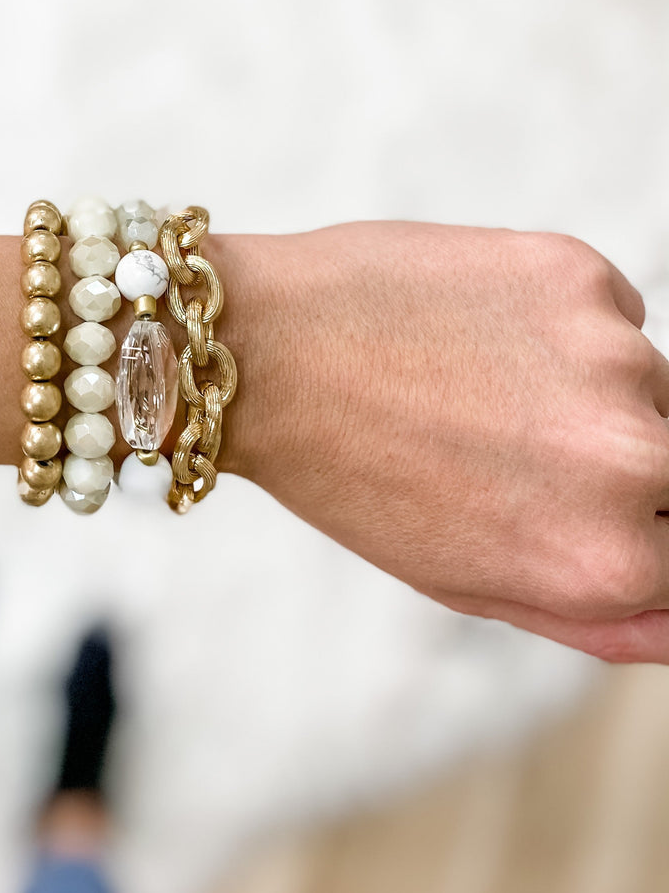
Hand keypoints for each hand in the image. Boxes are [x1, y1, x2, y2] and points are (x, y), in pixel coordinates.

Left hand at [235, 222, 668, 661]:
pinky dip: (560, 325)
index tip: (559, 501)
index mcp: (606, 561)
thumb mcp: (464, 579)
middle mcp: (630, 461)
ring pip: (647, 382)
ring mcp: (612, 357)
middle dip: (614, 461)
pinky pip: (611, 312)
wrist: (262, 351)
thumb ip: (596, 617)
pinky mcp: (580, 275)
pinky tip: (474, 332)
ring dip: (585, 388)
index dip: (628, 531)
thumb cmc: (350, 475)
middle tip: (511, 441)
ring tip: (474, 383)